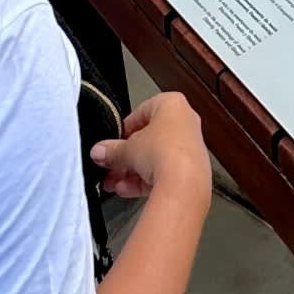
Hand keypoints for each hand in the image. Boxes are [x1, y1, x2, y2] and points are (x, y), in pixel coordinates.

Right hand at [88, 92, 207, 199]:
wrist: (185, 183)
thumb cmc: (164, 153)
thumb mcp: (126, 149)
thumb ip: (111, 150)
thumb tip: (100, 151)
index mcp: (172, 105)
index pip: (141, 113)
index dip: (124, 130)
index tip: (113, 142)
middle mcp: (186, 123)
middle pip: (149, 139)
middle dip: (127, 155)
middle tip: (111, 164)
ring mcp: (191, 148)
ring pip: (156, 158)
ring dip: (133, 171)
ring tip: (115, 181)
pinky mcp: (193, 171)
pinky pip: (165, 173)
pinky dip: (147, 180)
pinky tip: (128, 189)